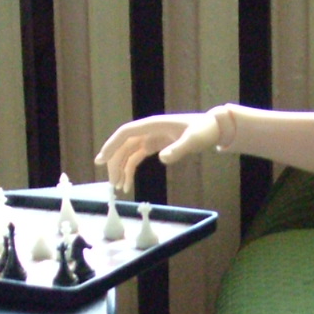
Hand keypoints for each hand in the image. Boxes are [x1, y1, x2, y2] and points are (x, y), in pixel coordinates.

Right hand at [96, 112, 222, 193]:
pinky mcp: (153, 146)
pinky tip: (128, 185)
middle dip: (114, 163)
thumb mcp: (193, 140)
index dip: (111, 145)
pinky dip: (129, 171)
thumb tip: (162, 158)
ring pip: (127, 153)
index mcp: (152, 125)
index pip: (126, 133)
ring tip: (119, 188)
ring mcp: (149, 138)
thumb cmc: (204, 130)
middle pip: (122, 146)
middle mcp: (147, 130)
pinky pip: (135, 158)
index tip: (101, 160)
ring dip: (120, 169)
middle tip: (112, 183)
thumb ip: (179, 149)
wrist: (212, 128)